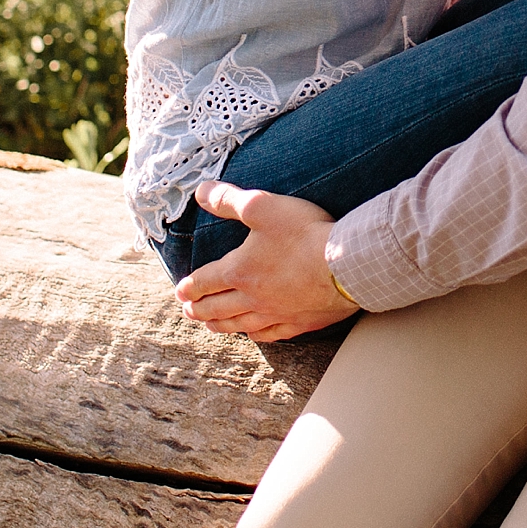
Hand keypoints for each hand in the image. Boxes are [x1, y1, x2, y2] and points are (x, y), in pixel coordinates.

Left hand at [173, 182, 351, 340]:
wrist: (346, 264)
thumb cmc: (303, 234)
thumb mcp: (261, 206)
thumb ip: (228, 200)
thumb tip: (201, 192)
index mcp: (239, 271)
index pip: (205, 281)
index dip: (190, 286)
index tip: (180, 292)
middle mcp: (253, 298)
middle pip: (218, 308)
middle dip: (199, 309)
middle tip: (188, 311)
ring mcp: (276, 313)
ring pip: (239, 324)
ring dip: (220, 325)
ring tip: (209, 326)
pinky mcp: (299, 322)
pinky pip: (271, 334)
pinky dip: (256, 335)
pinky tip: (252, 334)